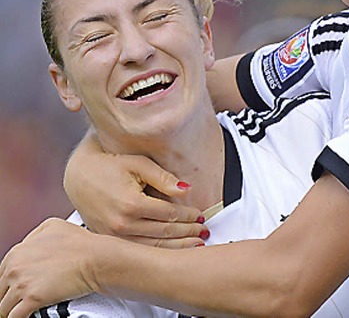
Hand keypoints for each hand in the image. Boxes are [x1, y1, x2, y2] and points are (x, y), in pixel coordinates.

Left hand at [0, 219, 96, 317]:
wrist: (95, 258)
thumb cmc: (81, 244)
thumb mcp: (53, 226)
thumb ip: (34, 236)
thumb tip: (29, 244)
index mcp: (18, 251)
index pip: (1, 274)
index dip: (8, 283)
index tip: (12, 289)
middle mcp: (15, 267)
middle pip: (0, 291)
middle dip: (7, 298)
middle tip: (17, 301)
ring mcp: (22, 284)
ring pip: (3, 307)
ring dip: (10, 310)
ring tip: (18, 311)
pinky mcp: (32, 299)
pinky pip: (14, 317)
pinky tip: (26, 316)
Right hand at [65, 133, 206, 247]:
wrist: (78, 175)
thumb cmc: (108, 166)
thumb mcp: (138, 164)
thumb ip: (163, 178)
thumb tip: (186, 190)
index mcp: (131, 204)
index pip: (170, 214)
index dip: (189, 215)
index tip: (200, 215)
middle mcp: (121, 224)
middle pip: (164, 233)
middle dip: (188, 232)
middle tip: (203, 230)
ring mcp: (113, 236)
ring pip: (153, 247)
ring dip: (177, 246)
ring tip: (195, 243)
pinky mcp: (109, 241)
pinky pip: (138, 250)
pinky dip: (158, 252)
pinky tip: (171, 249)